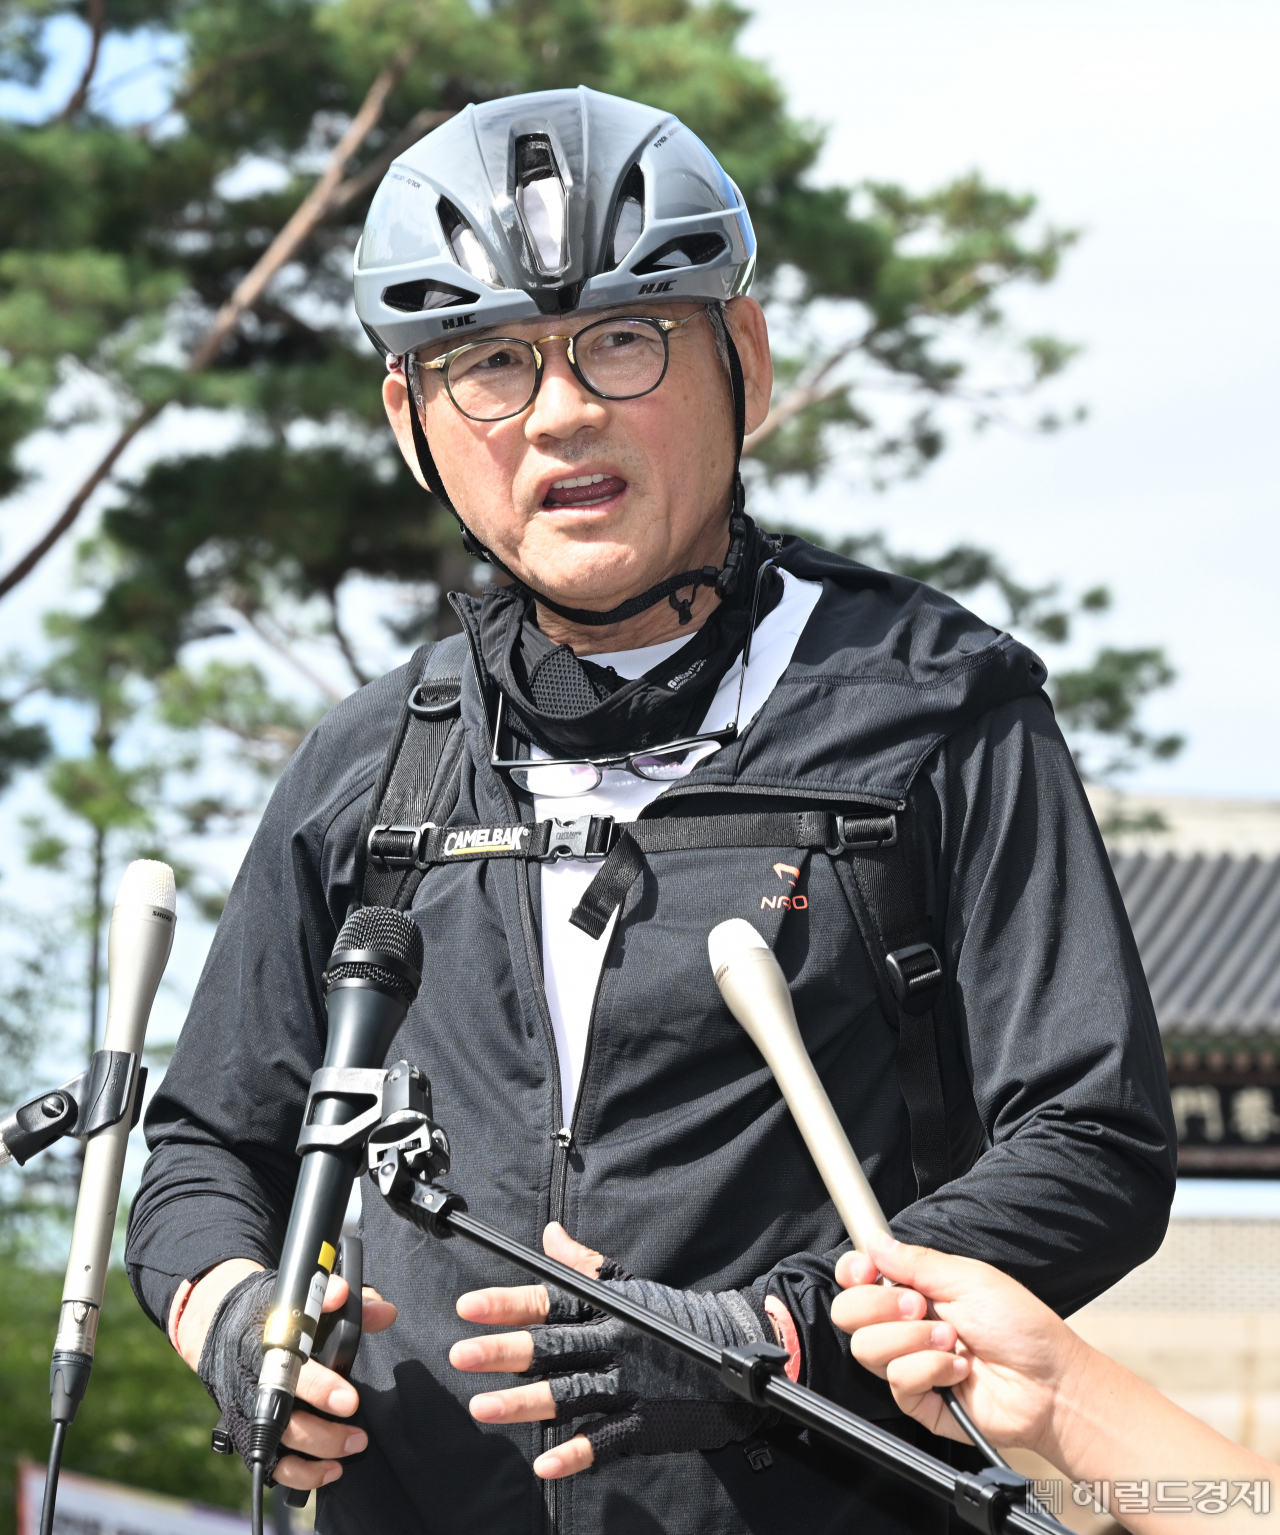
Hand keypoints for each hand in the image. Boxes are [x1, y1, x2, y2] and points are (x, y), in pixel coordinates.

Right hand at [172, 1259, 396, 1490]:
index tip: (350, 1400)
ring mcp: (251, 1410)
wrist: (222, 1327)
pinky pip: (274, 1465)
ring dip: (322, 1447)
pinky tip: (332, 1470)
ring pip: (282, 1441)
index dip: (320, 1386)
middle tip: (359, 1427)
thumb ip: (341, 1299)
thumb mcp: (301, 1297)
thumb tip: (383, 1312)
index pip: (293, 1369)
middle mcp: (255, 1380)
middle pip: (287, 1414)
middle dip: (323, 1428)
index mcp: (269, 1342)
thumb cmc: (273, 1313)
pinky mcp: (251, 1433)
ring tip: (356, 1443)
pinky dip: (303, 1474)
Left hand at [451, 1222, 772, 1478]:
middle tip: (462, 1354)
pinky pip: (606, 1439)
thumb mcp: (629, 1284)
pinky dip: (577, 1453)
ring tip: (483, 1408)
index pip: (550, 1300)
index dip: (508, 1303)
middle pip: (551, 1346)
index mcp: (606, 1307)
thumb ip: (584, 1265)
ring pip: (569, 1393)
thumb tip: (549, 1235)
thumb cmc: (678, 1316)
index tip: (468, 1306)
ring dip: (525, 1402)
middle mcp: (613, 1342)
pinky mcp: (646, 1421)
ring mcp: (630, 1384)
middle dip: (505, 1351)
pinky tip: (545, 1463)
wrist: (738, 1347)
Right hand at [830, 1236, 1088, 1460]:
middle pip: (848, 1313)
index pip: (857, 1278)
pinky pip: (897, 1381)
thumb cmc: (1023, 1328)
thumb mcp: (971, 1279)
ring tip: (953, 1340)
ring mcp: (910, 1363)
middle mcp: (905, 1325)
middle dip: (881, 1306)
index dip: (852, 1272)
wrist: (1052, 1385)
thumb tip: (874, 1241)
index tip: (867, 1271)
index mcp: (916, 1289)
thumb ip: (916, 1262)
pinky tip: (960, 1369)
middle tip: (921, 1306)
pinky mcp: (919, 1400)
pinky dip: (931, 1370)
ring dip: (913, 1339)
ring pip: (867, 1348)